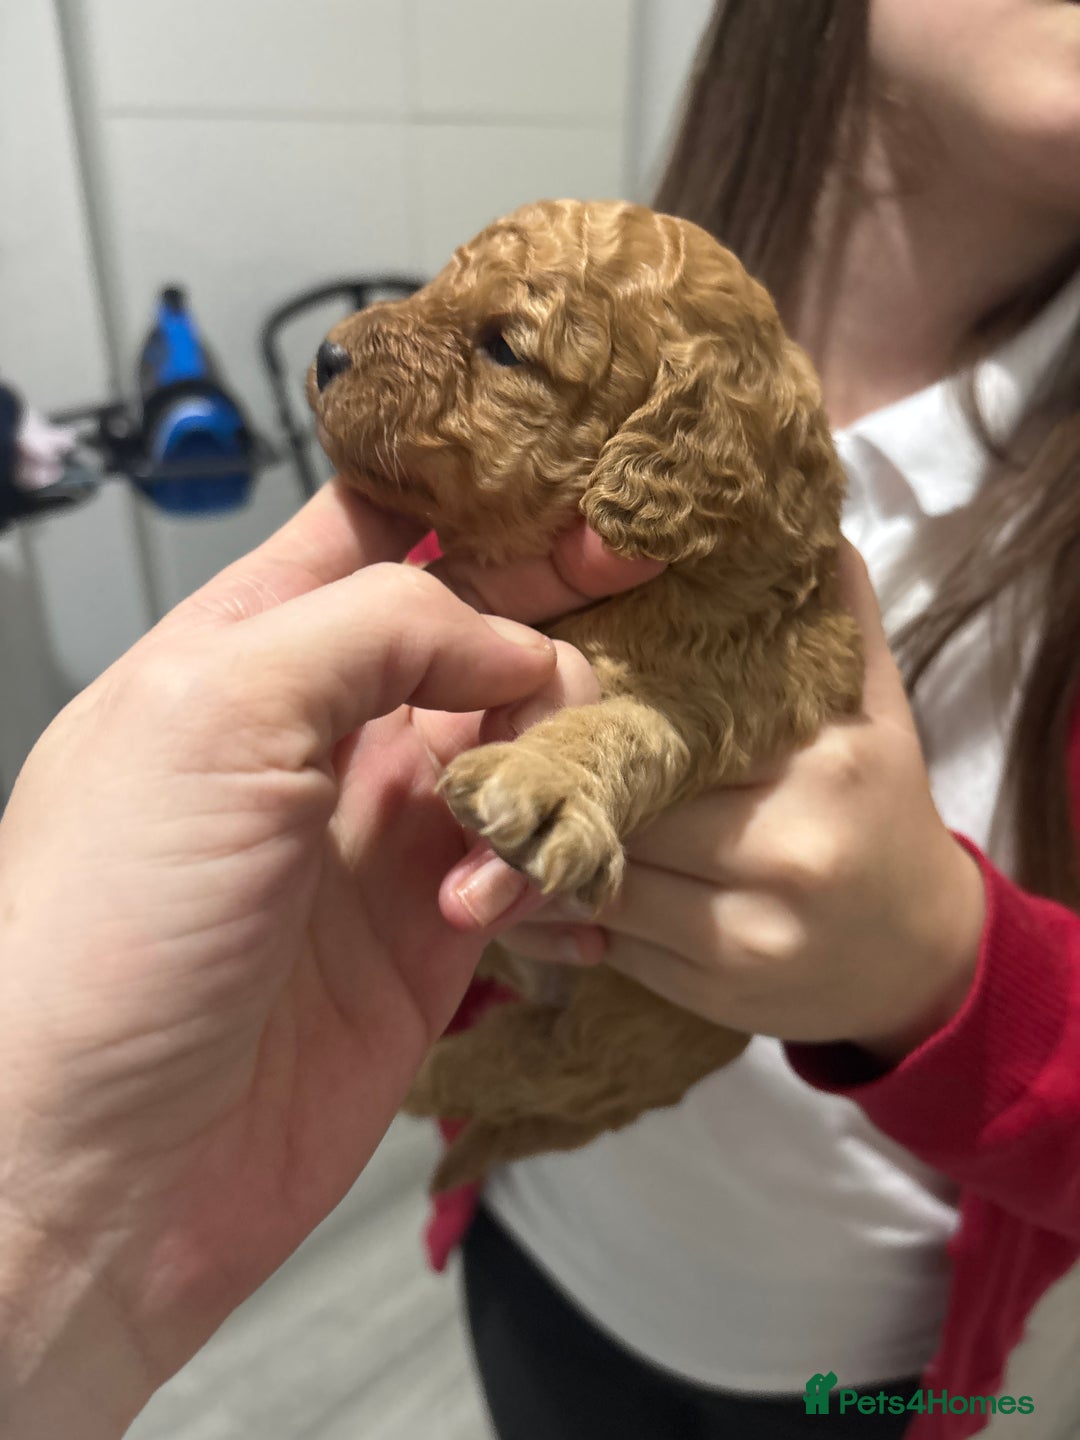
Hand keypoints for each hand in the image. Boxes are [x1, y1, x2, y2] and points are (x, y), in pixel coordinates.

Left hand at [0, 479, 659, 1437]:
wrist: (102, 1168)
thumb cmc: (106, 933)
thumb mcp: (216, 715)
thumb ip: (373, 630)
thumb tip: (509, 640)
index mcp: (250, 652)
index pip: (380, 533)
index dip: (481, 514)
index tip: (581, 517)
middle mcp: (323, 736)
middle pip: (476, 644)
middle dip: (551, 648)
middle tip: (606, 679)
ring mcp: (379, 840)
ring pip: (524, 756)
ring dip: (559, 783)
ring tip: (536, 838)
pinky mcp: (429, 941)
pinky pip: (534, 872)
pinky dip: (560, 878)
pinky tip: (540, 914)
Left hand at [442, 543, 985, 1063]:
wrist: (920, 956)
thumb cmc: (882, 809)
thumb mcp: (872, 704)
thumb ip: (831, 611)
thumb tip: (783, 516)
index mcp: (821, 759)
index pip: (666, 717)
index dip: (588, 698)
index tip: (536, 678)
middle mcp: (787, 848)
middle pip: (620, 796)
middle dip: (549, 774)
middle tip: (490, 747)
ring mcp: (746, 931)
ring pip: (596, 872)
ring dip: (538, 847)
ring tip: (498, 812)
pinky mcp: (709, 992)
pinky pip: (605, 936)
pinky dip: (562, 907)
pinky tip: (536, 882)